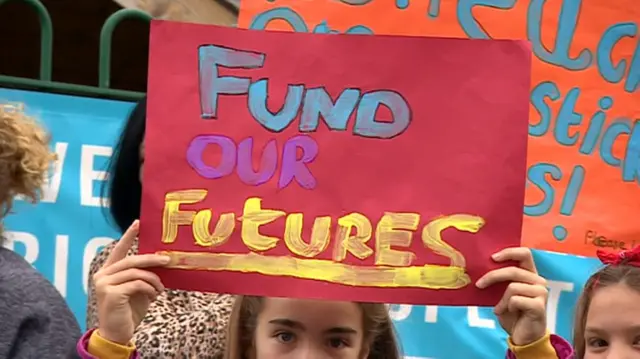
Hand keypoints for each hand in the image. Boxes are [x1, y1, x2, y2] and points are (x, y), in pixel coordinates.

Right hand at [93, 220, 169, 344]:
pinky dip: (148, 288)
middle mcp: (102, 275)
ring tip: (160, 288)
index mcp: (108, 272)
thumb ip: (143, 276)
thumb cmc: (128, 311)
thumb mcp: (138, 290)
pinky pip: (136, 283)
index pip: (119, 250)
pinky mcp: (110, 293)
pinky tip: (153, 295)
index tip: (139, 223)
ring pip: (136, 271)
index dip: (128, 235)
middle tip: (168, 260)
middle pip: (131, 259)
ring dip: (153, 279)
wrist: (117, 333)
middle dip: (152, 259)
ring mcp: (104, 283)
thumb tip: (161, 262)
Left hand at [475, 247, 547, 345]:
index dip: (509, 252)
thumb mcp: (502, 294)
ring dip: (501, 300)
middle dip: (492, 276)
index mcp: (530, 274)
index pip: (524, 254)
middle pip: (513, 270)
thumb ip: (499, 280)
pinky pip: (515, 300)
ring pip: (512, 287)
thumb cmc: (513, 314)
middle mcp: (538, 281)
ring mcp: (541, 293)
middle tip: (479, 284)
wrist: (523, 337)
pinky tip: (510, 313)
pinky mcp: (539, 305)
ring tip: (500, 309)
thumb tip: (481, 267)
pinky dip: (507, 307)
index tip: (492, 257)